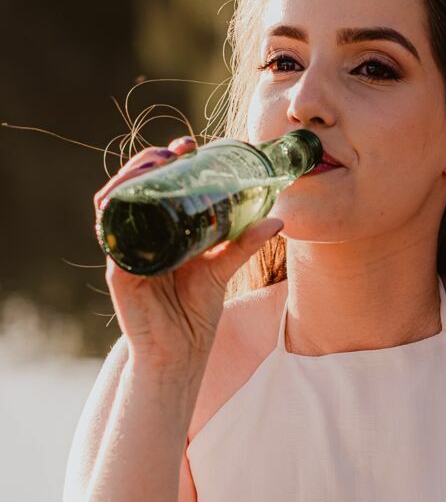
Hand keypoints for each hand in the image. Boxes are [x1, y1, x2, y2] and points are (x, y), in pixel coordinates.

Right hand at [94, 134, 283, 371]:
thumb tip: (278, 221)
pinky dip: (117, 212)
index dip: (168, 161)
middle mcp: (139, 235)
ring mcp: (125, 251)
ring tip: (156, 165)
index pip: (157, 185)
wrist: (181, 355)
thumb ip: (244, 245)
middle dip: (150, 161)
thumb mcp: (222, 271)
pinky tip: (130, 197)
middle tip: (176, 151)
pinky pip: (111, 235)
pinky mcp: (117, 270)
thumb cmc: (194, 315)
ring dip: (131, 177)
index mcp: (160, 231)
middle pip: (133, 186)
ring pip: (116, 201)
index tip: (191, 146)